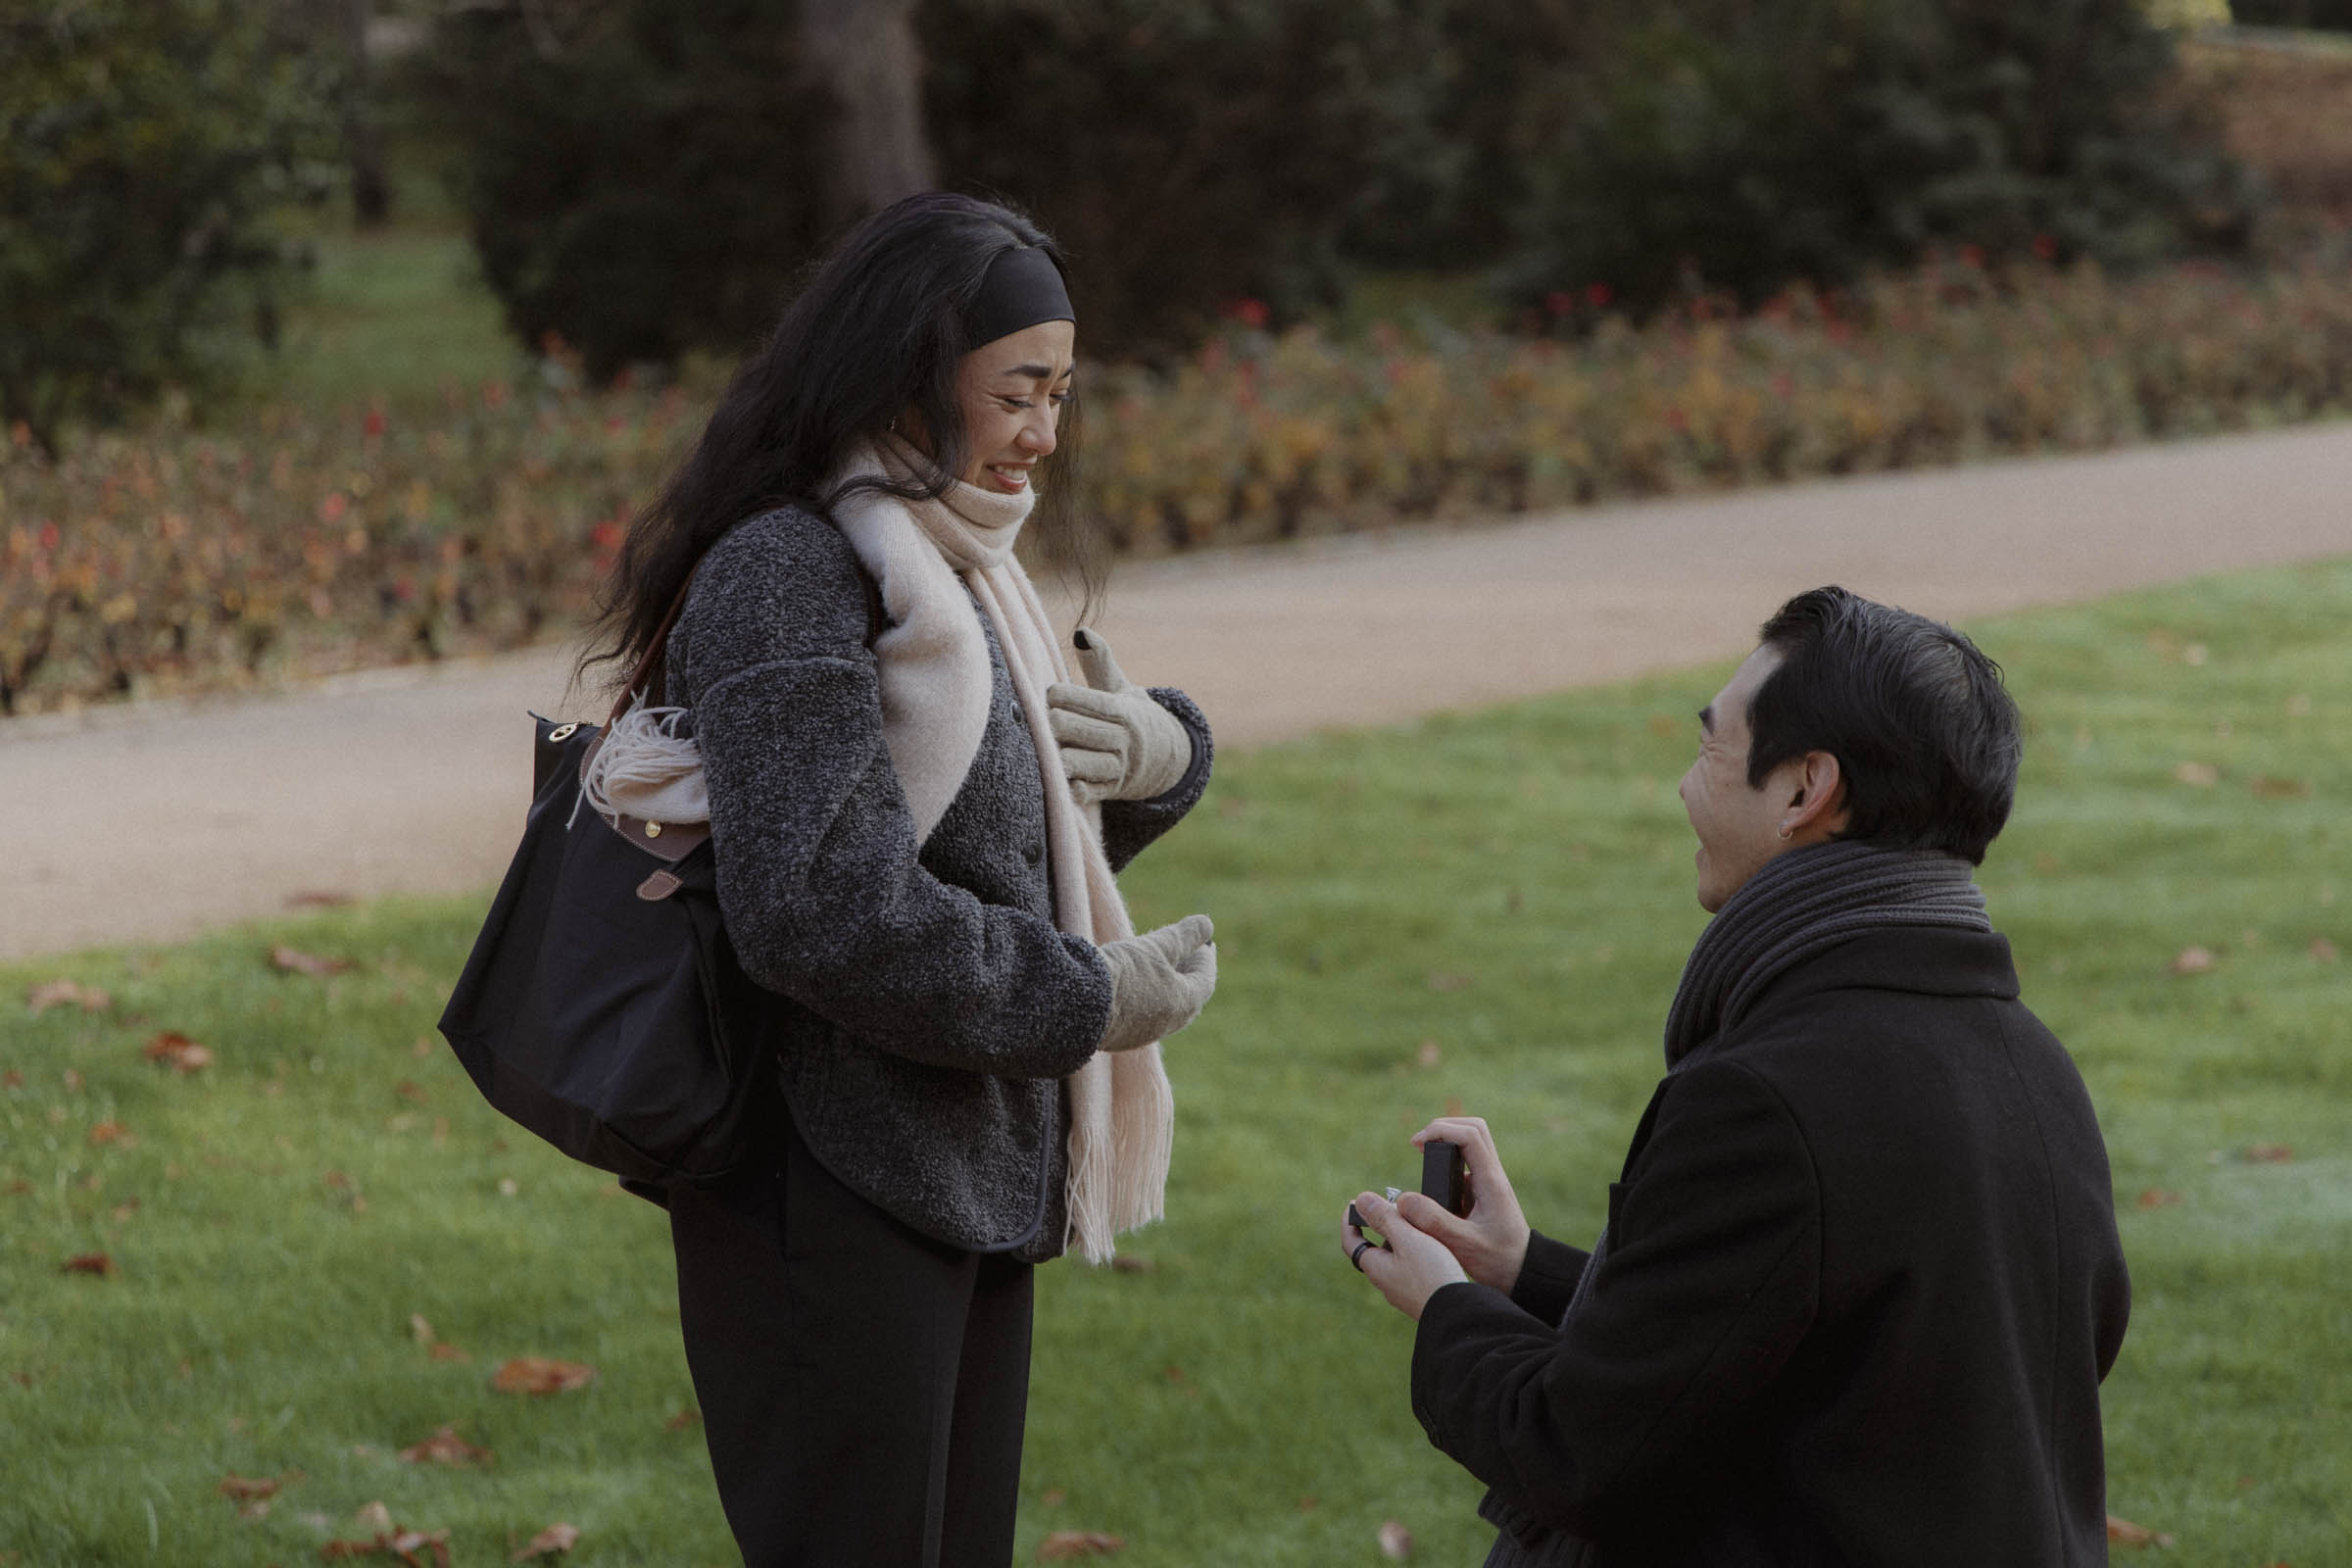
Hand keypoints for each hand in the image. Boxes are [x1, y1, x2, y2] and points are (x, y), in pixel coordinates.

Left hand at [1048, 628, 1191, 804]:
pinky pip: (1089, 792)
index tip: (1049, 693)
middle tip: (1038, 718)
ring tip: (1042, 745)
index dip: (1061, 695)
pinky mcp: (1110, 791)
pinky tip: (1059, 777)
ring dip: (1058, 755)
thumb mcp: (1120, 686)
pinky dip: (1073, 787)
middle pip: (1075, 729)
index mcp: (1122, 710)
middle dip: (1053, 723)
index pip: (1086, 700)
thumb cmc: (1129, 715)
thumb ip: (1099, 660)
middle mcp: (1122, 740)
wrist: (1164, 758)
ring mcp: (1117, 767)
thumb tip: (1082, 632)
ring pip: (1080, 762)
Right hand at [1096, 914, 1216, 1051]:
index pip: (1205, 978)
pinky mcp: (1120, 1037)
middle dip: (1188, 971)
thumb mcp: (1157, 946)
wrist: (1075, 1005)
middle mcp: (1169, 1024)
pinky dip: (1146, 997)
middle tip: (1187, 952)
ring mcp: (1144, 1034)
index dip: (1205, 957)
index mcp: (1185, 1003)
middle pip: (1187, 995)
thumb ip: (1184, 935)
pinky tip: (1133, 985)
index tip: (1204, 942)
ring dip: (1166, 985)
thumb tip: (1207, 923)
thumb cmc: (1122, 972)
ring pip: (1164, 1007)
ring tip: (1158, 965)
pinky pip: (1142, 1016)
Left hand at [1342, 1188, 1467, 1321]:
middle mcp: (1386, 1282)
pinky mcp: (1421, 1295)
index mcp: (1375, 1267)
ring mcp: (1404, 1291)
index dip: (1350, 1220)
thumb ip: (1385, 1218)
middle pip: (1376, 1247)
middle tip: (1399, 1207)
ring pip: (1397, 1257)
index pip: (1351, 1241)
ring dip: (1404, 1237)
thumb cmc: (1432, 1274)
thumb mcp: (1407, 1239)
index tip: (1356, 1202)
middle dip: (1384, 1225)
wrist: (1459, 1314)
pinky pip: (1413, 1268)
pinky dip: (1418, 1251)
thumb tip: (1361, 1200)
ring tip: (1422, 1222)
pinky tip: (1436, 1246)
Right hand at [1395, 1116, 1531, 1295]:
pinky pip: (1466, 1162)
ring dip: (1446, 1141)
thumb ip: (1434, 1221)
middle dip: (1443, 1127)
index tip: (1416, 1144)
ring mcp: (1489, 1180)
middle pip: (1473, 1128)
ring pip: (1471, 1142)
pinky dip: (1447, 1161)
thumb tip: (1404, 1199)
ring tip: (1423, 1156)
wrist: (1521, 1273)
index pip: (1469, 1135)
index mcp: (1491, 1181)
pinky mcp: (1483, 1190)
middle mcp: (1493, 1175)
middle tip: (1419, 1145)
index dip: (1440, 1131)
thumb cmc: (1497, 1260)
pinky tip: (1433, 1182)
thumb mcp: (1463, 1244)